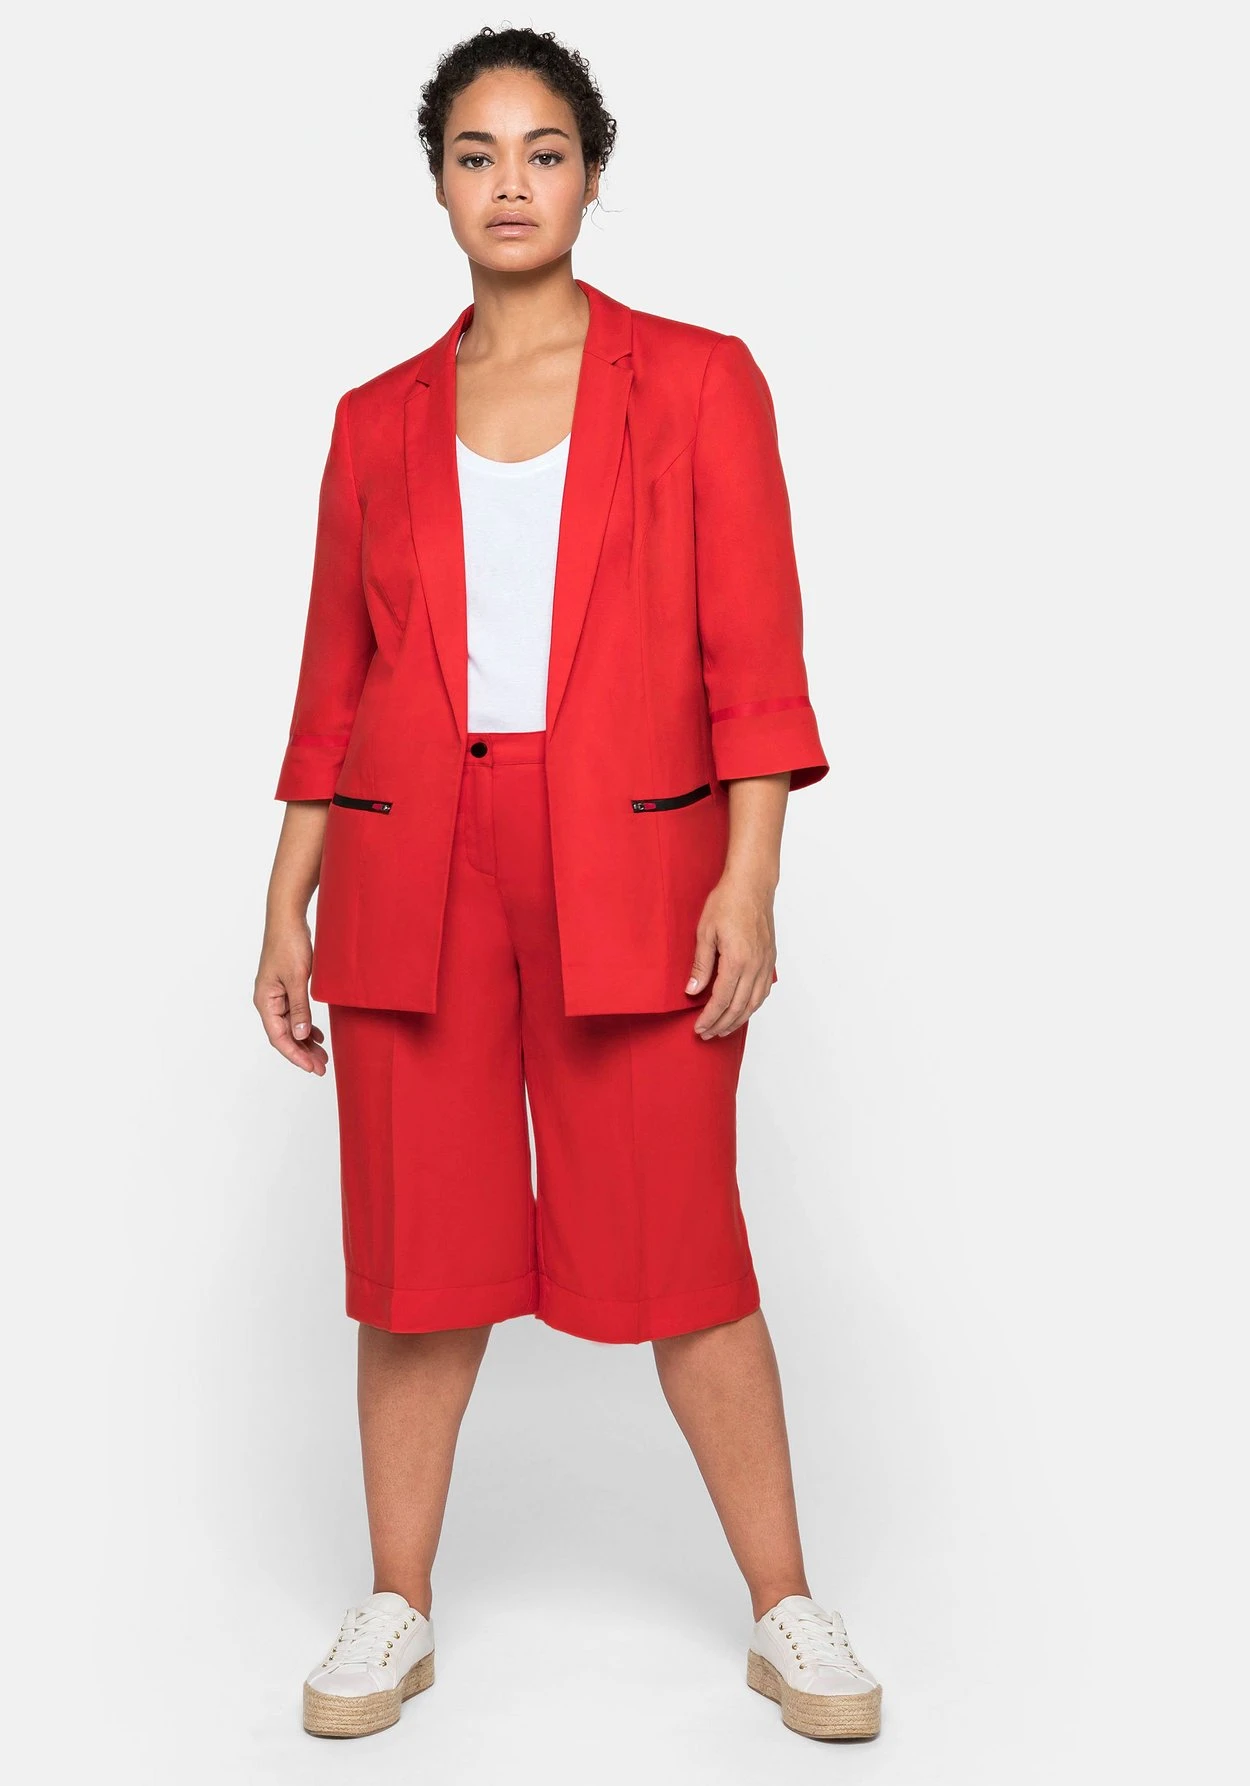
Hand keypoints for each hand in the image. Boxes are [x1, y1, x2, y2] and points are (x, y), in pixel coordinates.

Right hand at [255, 918, 328, 1073]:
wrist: (288, 919)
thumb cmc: (289, 944)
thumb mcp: (298, 978)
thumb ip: (300, 1008)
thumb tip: (301, 1035)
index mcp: (265, 1001)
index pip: (279, 1037)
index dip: (295, 1055)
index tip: (312, 1068)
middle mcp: (268, 1001)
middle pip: (284, 1035)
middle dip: (303, 1052)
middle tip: (322, 1067)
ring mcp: (276, 994)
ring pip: (291, 1026)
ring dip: (305, 1041)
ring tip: (322, 1056)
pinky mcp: (286, 987)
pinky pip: (294, 1014)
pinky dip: (306, 1026)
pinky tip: (317, 1035)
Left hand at [686, 874, 776, 1037]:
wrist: (752, 885)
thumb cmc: (727, 903)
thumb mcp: (705, 932)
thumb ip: (700, 965)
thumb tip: (693, 991)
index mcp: (737, 960)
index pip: (722, 1000)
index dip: (709, 1018)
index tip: (699, 1028)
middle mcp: (755, 966)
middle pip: (738, 1007)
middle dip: (721, 1024)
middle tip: (707, 1034)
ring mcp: (765, 964)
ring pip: (753, 1003)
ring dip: (738, 1020)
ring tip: (723, 1030)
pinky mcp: (770, 959)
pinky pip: (763, 991)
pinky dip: (752, 1006)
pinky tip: (743, 1011)